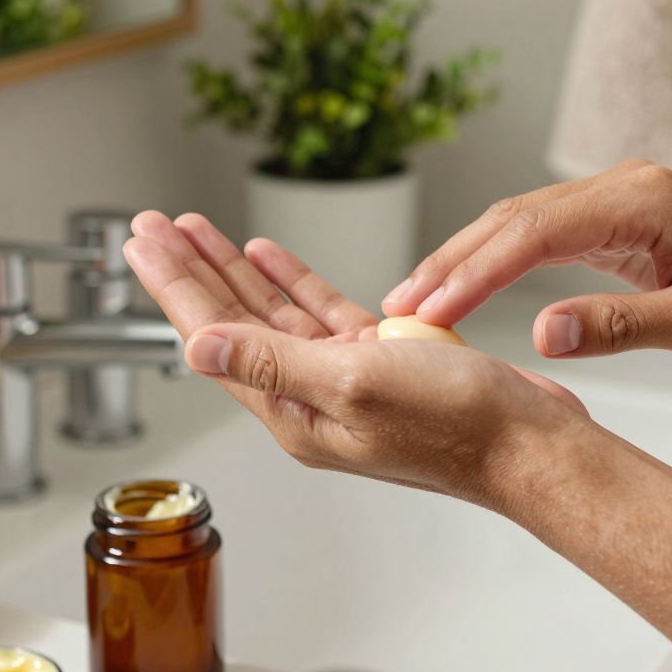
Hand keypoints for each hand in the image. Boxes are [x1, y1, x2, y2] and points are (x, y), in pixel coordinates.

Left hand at [122, 212, 589, 504]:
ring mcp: (344, 379)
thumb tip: (196, 348)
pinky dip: (293, 281)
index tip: (140, 241)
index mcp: (291, 411)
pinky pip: (320, 315)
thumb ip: (272, 363)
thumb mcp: (355, 385)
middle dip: (190, 270)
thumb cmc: (459, 426)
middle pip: (230, 322)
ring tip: (197, 230)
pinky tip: (268, 255)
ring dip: (234, 270)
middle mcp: (309, 397)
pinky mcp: (381, 362)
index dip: (173, 285)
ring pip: (271, 314)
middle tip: (152, 226)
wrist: (530, 445)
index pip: (211, 337)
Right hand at [382, 159, 671, 363]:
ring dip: (466, 261)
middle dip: (452, 261)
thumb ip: (622, 326)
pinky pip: (540, 237)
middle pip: (514, 219)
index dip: (476, 272)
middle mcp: (623, 187)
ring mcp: (616, 201)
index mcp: (643, 199)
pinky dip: (496, 263)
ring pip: (519, 224)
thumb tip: (542, 334)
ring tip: (415, 300)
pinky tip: (466, 288)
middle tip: (397, 307)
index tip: (430, 310)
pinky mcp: (614, 222)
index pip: (535, 231)